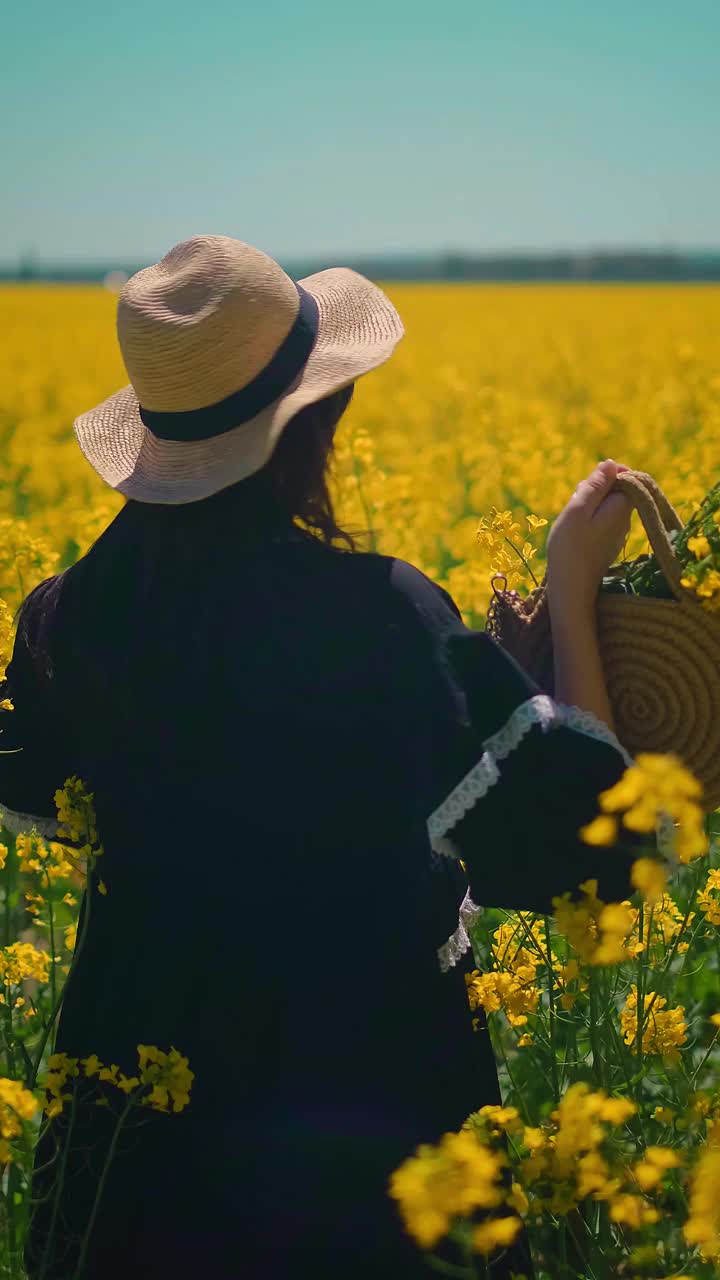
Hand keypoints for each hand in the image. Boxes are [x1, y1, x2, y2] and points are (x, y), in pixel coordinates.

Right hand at [546, 460, 632, 616]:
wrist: (570, 587)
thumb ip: (596, 485)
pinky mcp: (606, 544)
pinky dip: (586, 522)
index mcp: (622, 507)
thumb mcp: (579, 509)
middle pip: (613, 491)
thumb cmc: (570, 546)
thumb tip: (611, 464)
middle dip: (593, 491)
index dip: (604, 476)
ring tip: (571, 522)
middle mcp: (625, 520)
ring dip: (586, 507)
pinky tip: (573, 533)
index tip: (586, 487)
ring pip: (604, 507)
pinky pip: (599, 523)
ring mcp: (617, 533)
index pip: (624, 477)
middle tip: (575, 506)